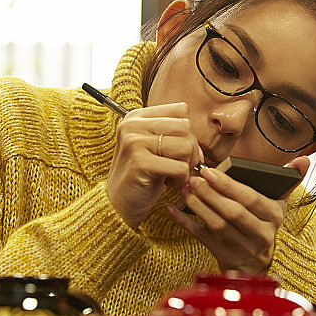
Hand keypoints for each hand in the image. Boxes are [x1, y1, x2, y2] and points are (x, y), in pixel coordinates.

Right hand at [106, 103, 202, 229]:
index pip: (181, 110)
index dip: (188, 132)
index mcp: (137, 117)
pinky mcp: (140, 162)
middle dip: (190, 150)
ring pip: (186, 146)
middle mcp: (133, 125)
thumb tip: (197, 139)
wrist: (117, 205)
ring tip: (171, 175)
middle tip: (178, 166)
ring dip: (186, 166)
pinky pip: (180, 167)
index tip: (179, 151)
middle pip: (185, 126)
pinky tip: (168, 183)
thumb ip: (173, 134)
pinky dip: (181, 180)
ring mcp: (134, 142)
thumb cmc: (141, 177)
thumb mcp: (155, 148)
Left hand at [166, 156, 309, 272]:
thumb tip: (305, 159)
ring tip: (184, 189)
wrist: (256, 262)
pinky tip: (172, 209)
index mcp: (275, 216)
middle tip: (192, 178)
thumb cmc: (262, 224)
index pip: (252, 199)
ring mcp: (243, 249)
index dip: (230, 186)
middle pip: (233, 212)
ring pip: (217, 225)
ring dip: (198, 206)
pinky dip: (185, 223)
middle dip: (211, 194)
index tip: (209, 171)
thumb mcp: (278, 203)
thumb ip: (289, 180)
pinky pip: (203, 238)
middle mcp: (262, 235)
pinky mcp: (225, 257)